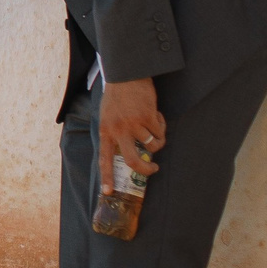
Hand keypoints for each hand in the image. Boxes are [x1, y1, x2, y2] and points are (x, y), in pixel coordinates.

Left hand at [95, 76, 166, 196]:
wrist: (126, 75)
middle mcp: (118, 130)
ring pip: (152, 146)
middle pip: (132, 160)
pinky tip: (157, 116)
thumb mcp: (107, 116)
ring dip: (158, 141)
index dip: (106, 177)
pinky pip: (160, 132)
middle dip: (145, 169)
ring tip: (155, 131)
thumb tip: (124, 153)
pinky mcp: (148, 117)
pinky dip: (162, 127)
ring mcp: (134, 124)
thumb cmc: (116, 97)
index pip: (104, 159)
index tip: (108, 192)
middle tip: (153, 169)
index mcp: (106, 131)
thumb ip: (114, 133)